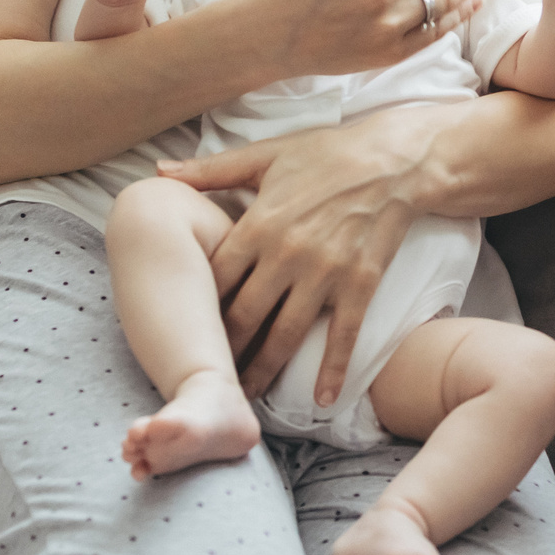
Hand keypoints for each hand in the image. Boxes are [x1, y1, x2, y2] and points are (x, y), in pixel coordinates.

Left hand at [156, 107, 440, 401]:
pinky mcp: (360, 284)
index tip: (181, 331)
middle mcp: (287, 254)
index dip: (195, 309)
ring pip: (285, 334)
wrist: (395, 161)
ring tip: (245, 397)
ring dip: (264, 370)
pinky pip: (343, 335)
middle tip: (206, 377)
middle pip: (244, 316)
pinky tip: (322, 400)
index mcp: (259, 223)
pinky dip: (333, 370)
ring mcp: (325, 273)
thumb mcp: (264, 156)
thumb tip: (159, 172)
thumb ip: (210, 171)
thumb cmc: (326, 154)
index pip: (215, 279)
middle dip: (223, 350)